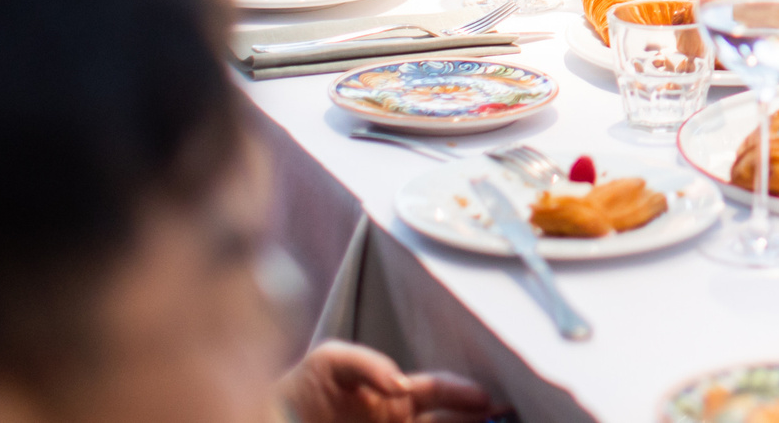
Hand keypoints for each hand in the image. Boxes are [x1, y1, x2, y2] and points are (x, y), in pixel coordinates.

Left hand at [278, 343, 493, 422]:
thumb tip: (402, 384)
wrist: (271, 422)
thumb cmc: (300, 391)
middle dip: (482, 420)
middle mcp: (402, 422)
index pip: (441, 393)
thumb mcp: (330, 362)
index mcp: (397, 396)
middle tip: (507, 418)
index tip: (489, 400)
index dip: (467, 395)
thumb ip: (369, 364)